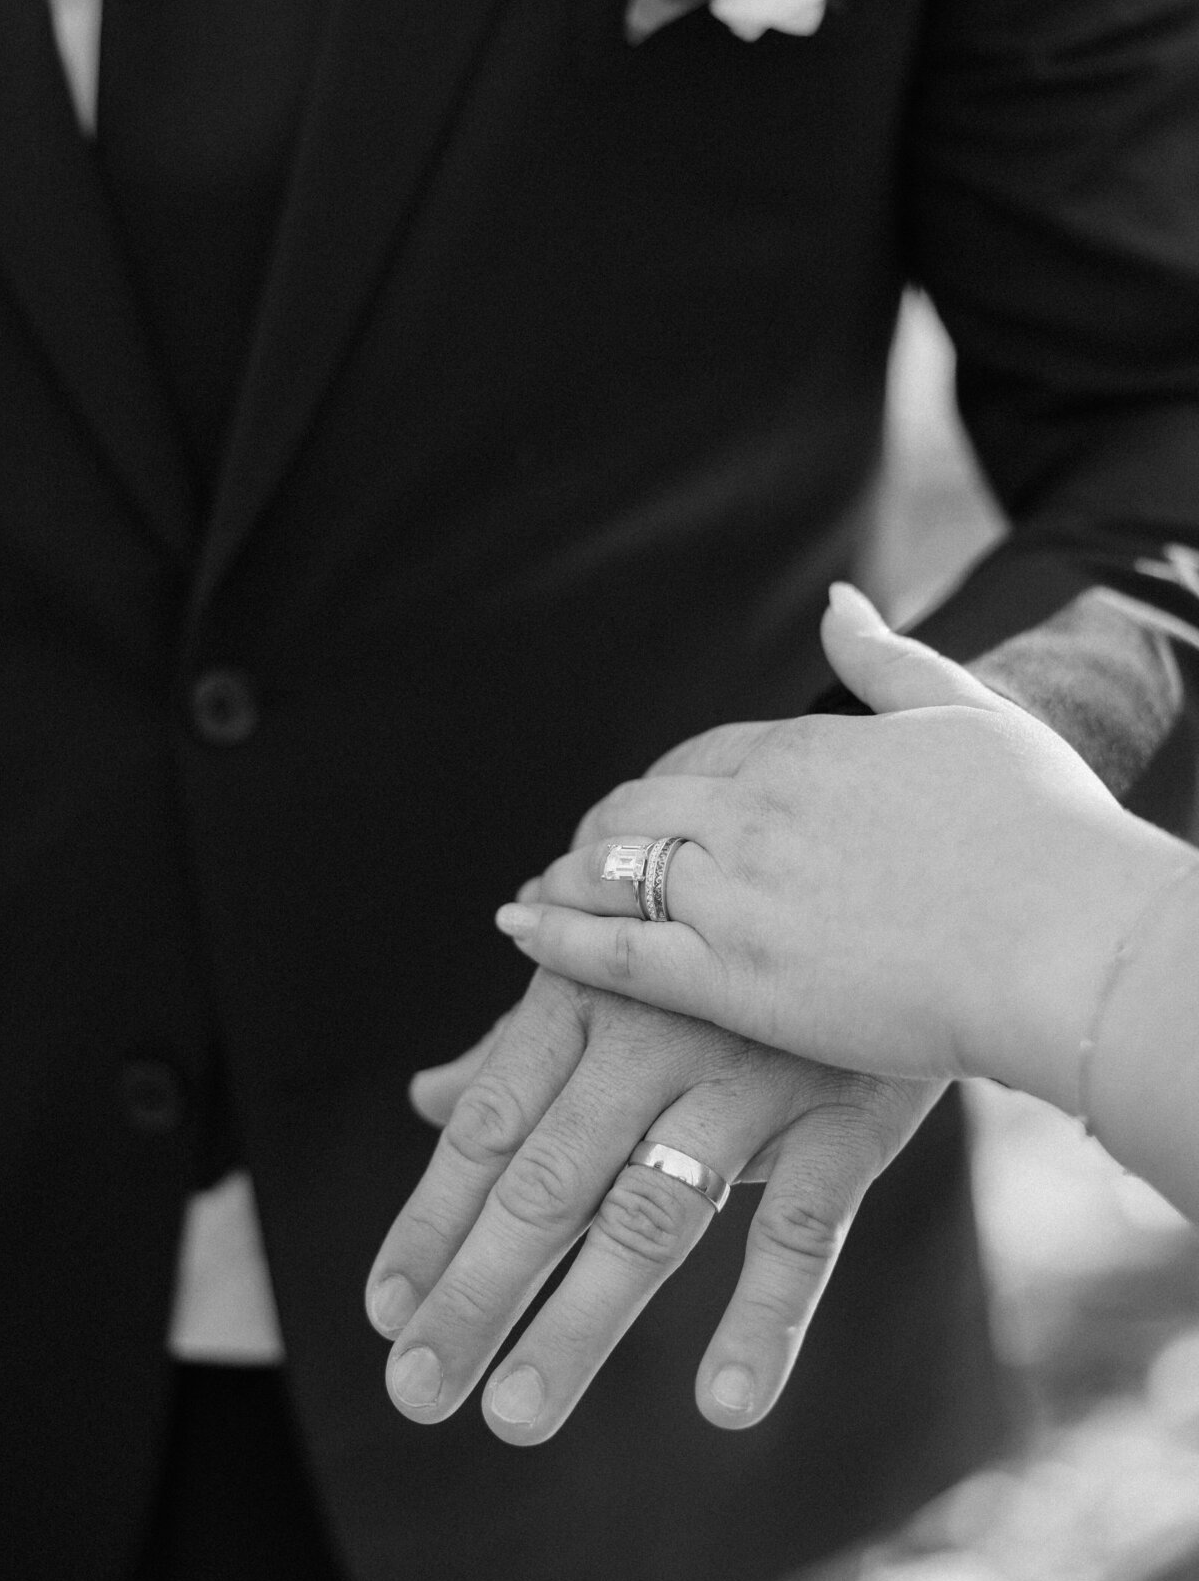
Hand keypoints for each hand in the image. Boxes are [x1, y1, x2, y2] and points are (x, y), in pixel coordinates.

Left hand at [366, 968, 937, 1440]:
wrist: (888, 881)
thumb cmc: (724, 949)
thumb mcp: (616, 974)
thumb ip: (522, 1046)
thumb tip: (427, 1099)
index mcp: (583, 996)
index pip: (491, 1124)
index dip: (434, 1217)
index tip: (386, 1308)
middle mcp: (652, 1035)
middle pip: (549, 1181)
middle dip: (476, 1289)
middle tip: (415, 1390)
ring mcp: (749, 1076)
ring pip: (652, 1212)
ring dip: (580, 1319)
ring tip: (515, 1415)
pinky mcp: (844, 1114)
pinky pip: (800, 1226)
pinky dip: (766, 1313)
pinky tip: (724, 1400)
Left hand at [496, 585, 1173, 1111]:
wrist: (1064, 939)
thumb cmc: (1039, 830)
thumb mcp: (967, 713)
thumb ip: (887, 660)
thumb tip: (838, 603)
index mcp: (806, 748)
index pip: (703, 753)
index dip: (669, 781)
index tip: (652, 803)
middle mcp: (754, 809)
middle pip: (641, 806)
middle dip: (602, 828)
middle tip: (580, 853)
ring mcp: (736, 893)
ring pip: (613, 869)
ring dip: (568, 877)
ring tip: (538, 892)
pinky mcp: (732, 978)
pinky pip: (615, 950)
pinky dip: (555, 933)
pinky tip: (516, 925)